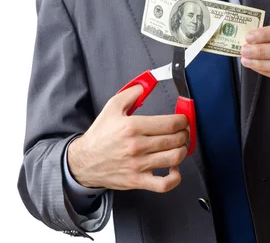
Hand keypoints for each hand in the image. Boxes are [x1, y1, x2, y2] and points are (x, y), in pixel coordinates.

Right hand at [67, 85, 188, 192]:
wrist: (84, 161)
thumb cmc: (100, 135)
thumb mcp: (113, 106)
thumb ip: (132, 92)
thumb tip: (148, 84)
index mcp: (132, 127)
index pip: (169, 124)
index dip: (182, 120)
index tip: (183, 119)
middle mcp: (137, 146)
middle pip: (175, 140)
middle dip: (184, 133)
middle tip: (183, 130)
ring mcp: (138, 165)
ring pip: (173, 158)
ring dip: (182, 150)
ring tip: (179, 145)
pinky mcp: (137, 181)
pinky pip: (164, 185)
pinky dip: (175, 177)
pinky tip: (174, 168)